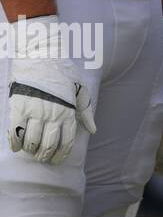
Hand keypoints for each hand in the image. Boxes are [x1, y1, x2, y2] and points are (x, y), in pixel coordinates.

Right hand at [6, 15, 95, 164]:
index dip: (61, 154)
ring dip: (31, 150)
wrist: (42, 56)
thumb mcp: (79, 91)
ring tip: (31, 150)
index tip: (56, 160)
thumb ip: (85, 112)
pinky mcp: (19, 107)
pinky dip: (15, 143)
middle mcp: (53, 114)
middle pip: (49, 145)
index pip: (67, 141)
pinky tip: (17, 146)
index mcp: (69, 111)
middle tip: (42, 157)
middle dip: (45, 155)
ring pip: (32, 141)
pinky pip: (15, 132)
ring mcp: (35, 111)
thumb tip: (93, 129)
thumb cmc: (63, 73)